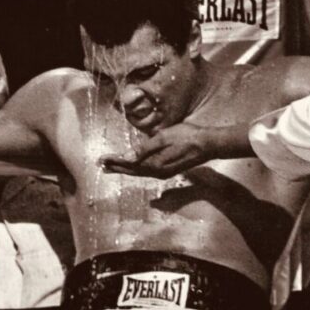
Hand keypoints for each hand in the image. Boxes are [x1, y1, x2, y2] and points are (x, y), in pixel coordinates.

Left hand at [101, 124, 215, 177]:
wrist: (208, 144)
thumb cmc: (186, 137)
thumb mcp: (163, 138)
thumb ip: (144, 148)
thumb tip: (127, 157)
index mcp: (154, 164)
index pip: (128, 163)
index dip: (114, 161)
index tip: (100, 159)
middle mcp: (157, 172)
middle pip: (132, 171)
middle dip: (116, 167)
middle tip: (100, 165)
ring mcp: (164, 173)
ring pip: (139, 172)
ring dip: (125, 169)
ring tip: (112, 167)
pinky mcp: (168, 170)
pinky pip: (147, 171)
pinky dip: (136, 169)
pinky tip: (133, 167)